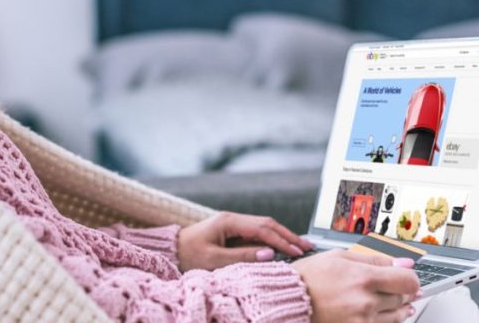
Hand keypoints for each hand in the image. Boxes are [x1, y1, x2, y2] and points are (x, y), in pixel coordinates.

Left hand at [176, 211, 314, 270]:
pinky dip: (271, 239)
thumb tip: (269, 254)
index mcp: (228, 221)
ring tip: (300, 246)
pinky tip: (282, 247)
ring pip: (263, 227)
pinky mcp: (231, 231)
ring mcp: (232, 224)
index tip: (298, 252)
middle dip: (288, 235)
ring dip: (282, 236)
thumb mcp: (213, 259)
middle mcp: (232, 219)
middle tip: (308, 247)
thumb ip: (241, 256)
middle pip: (267, 224)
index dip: (282, 240)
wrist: (171, 250)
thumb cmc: (188, 255)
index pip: (262, 229)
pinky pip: (256, 234)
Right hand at [293, 250, 419, 322]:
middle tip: (393, 286)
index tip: (407, 278)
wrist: (289, 300)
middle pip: (403, 298)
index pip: (407, 281)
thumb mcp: (340, 257)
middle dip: (401, 291)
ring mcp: (362, 320)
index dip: (412, 279)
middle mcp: (365, 301)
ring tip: (386, 300)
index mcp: (362, 278)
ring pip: (397, 316)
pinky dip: (386, 319)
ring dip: (398, 307)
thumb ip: (375, 259)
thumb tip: (403, 263)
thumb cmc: (310, 277)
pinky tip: (379, 313)